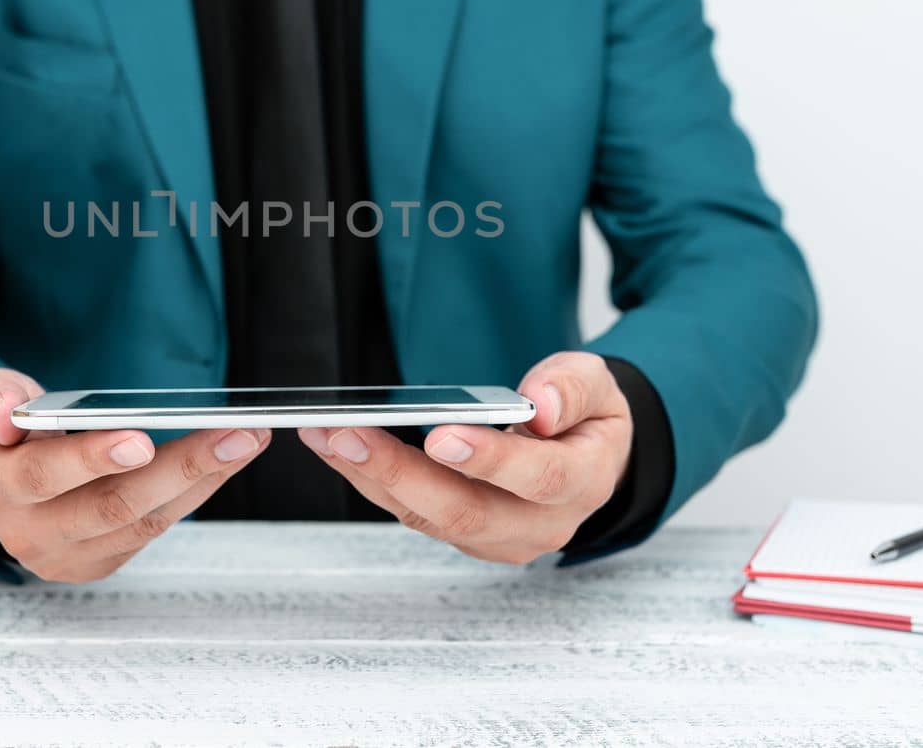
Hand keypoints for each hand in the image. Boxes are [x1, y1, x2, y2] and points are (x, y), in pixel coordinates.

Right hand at [0, 368, 269, 581]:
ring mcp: (68, 554)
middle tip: (232, 435)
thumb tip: (8, 414)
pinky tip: (225, 460)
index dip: (92, 459)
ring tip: (246, 440)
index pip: (41, 476)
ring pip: (143, 522)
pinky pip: (154, 529)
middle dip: (179, 468)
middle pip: (111, 507)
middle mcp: (30, 533)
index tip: (142, 439)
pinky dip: (194, 493)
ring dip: (203, 479)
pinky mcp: (100, 560)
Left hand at [298, 352, 631, 563]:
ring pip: (429, 516)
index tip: (441, 435)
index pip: (538, 479)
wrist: (587, 457)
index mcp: (582, 482)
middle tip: (349, 434)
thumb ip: (572, 388)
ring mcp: (499, 536)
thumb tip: (541, 404)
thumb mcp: (598, 385)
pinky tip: (337, 446)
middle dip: (400, 473)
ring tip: (324, 434)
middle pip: (467, 512)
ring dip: (370, 475)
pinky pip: (413, 512)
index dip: (490, 460)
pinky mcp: (465, 535)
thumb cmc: (586, 418)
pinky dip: (371, 478)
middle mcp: (540, 523)